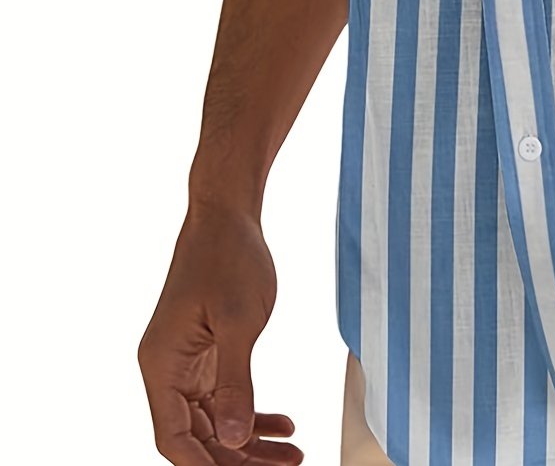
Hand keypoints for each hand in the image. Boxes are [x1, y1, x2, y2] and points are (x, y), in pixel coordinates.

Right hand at [139, 203, 300, 463]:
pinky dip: (252, 411)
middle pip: (197, 436)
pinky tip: (284, 422)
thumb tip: (235, 440)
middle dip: (238, 459)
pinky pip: (224, 396)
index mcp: (161, 365)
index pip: (174, 438)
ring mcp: (187, 361)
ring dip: (250, 440)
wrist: (228, 214)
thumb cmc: (229, 257)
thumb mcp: (239, 321)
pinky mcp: (207, 351)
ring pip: (214, 420)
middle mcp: (167, 369)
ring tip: (292, 453)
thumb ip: (237, 382)